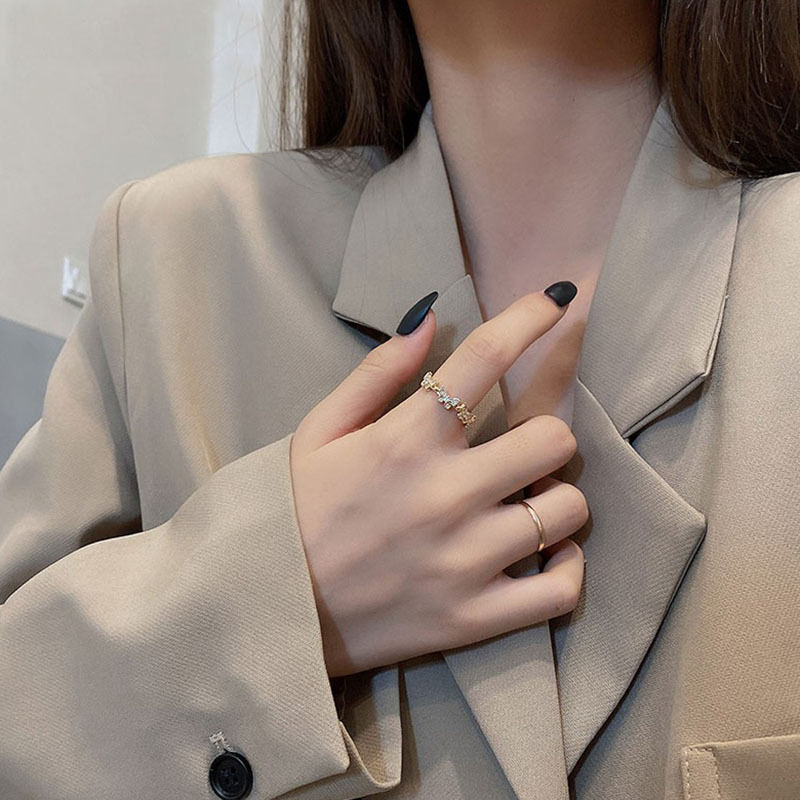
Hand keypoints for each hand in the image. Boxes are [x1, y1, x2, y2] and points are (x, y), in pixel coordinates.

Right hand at [290, 287, 586, 677]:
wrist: (264, 610)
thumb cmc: (294, 511)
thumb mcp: (318, 431)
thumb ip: (376, 373)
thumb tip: (428, 318)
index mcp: (404, 440)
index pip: (485, 357)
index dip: (531, 317)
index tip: (557, 301)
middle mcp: (444, 494)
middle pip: (554, 438)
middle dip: (546, 434)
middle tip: (523, 447)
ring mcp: (464, 561)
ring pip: (568, 510)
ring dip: (555, 498)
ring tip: (525, 501)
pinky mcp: (473, 618)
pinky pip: (560, 590)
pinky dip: (567, 568)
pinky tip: (547, 554)